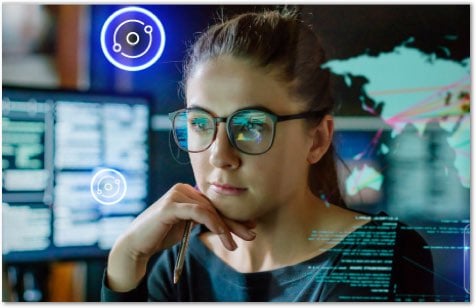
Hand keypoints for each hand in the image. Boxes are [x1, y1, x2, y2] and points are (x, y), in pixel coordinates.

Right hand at [106, 183, 255, 290]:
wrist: (137, 245)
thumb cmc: (162, 235)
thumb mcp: (188, 226)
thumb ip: (205, 220)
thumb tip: (230, 224)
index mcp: (187, 191)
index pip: (214, 204)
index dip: (233, 216)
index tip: (250, 227)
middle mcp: (182, 189)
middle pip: (214, 206)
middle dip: (234, 222)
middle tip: (251, 234)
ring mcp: (176, 195)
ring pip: (209, 210)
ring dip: (225, 228)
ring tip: (233, 245)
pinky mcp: (171, 205)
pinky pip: (199, 213)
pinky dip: (213, 224)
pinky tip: (223, 236)